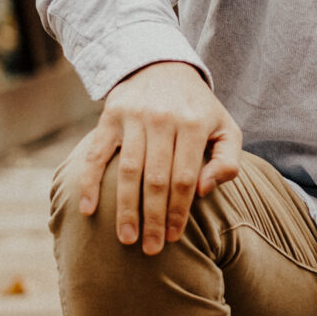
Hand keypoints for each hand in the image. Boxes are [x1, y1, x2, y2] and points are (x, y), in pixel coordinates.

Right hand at [70, 60, 244, 254]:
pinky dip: (90, 182)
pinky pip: (97, 154)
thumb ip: (227, 160)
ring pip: (128, 171)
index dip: (178, 211)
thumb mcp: (225, 127)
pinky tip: (88, 210)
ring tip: (126, 239)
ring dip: (125, 209)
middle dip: (152, 218)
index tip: (173, 238)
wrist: (162, 66)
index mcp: (193, 124)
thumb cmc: (198, 108)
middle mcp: (163, 120)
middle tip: (150, 249)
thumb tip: (204, 191)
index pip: (184, 178)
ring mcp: (133, 118)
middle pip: (155, 180)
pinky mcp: (109, 116)